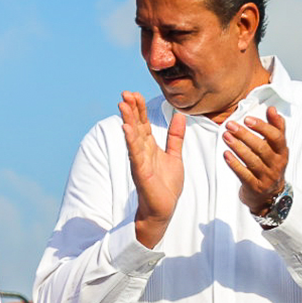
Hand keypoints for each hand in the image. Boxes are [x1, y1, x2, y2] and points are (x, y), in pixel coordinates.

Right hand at [120, 91, 185, 247]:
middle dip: (131, 110)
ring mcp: (139, 161)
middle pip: (135, 126)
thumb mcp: (175, 156)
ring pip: (132, 137)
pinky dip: (131, 141)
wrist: (163, 209)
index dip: (139, 108)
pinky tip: (127, 129)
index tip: (134, 94)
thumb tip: (179, 115)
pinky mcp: (140, 172)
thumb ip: (176, 137)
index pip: (143, 123)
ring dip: (127, 120)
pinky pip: (135, 153)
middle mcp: (142, 151)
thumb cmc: (167, 185)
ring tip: (122, 105)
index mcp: (150, 147)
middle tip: (125, 93)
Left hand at [224, 107, 287, 213]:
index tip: (248, 119)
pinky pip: (244, 174)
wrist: (269, 196)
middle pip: (262, 148)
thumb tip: (273, 109)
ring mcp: (266, 177)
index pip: (276, 137)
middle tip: (230, 125)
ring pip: (252, 160)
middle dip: (245, 135)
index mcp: (282, 152)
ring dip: (237, 147)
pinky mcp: (255, 186)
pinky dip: (234, 163)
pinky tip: (226, 154)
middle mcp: (277, 164)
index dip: (263, 127)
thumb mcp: (277, 148)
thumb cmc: (270, 165)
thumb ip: (276, 128)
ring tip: (225, 136)